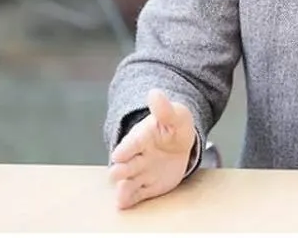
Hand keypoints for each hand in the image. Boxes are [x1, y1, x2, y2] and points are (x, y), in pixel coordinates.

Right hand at [108, 89, 196, 208]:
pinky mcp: (145, 187)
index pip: (130, 144)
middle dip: (120, 169)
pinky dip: (129, 200)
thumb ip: (164, 108)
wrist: (179, 146)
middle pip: (123, 166)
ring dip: (122, 188)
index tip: (118, 155)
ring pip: (126, 183)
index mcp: (140, 138)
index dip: (125, 149)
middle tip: (119, 172)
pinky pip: (135, 195)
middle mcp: (135, 158)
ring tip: (120, 196)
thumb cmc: (173, 128)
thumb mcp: (174, 116)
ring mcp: (139, 173)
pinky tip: (123, 205)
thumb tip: (155, 92)